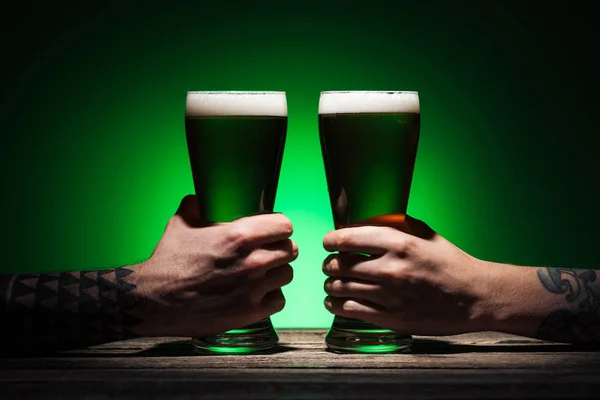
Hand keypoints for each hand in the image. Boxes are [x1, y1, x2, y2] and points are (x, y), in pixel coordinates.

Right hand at [130, 195, 296, 336]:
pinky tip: (257, 293)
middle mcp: (253, 261)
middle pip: (291, 250)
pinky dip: (270, 297)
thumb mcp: (181, 223)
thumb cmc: (168, 261)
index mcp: (240, 235)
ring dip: (276, 272)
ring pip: (287, 274)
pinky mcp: (251, 312)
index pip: (284, 225)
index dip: (278, 226)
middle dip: (280, 248)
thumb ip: (197, 205)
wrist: (155, 300)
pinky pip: (279, 300)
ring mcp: (254, 289)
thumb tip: (201, 197)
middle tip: (267, 252)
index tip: (272, 230)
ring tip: (261, 273)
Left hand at [322, 215, 495, 335]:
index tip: (328, 243)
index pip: (346, 239)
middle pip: (338, 265)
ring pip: (340, 288)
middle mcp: (391, 269)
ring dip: (330, 284)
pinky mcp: (392, 318)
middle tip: (331, 265)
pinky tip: (335, 301)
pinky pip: (349, 310)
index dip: (330, 240)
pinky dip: (336, 304)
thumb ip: (395, 227)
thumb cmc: (451, 263)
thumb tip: (366, 223)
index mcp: (399, 243)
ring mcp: (390, 296)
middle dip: (329, 264)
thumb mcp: (426, 235)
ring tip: (332, 283)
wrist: (476, 297)